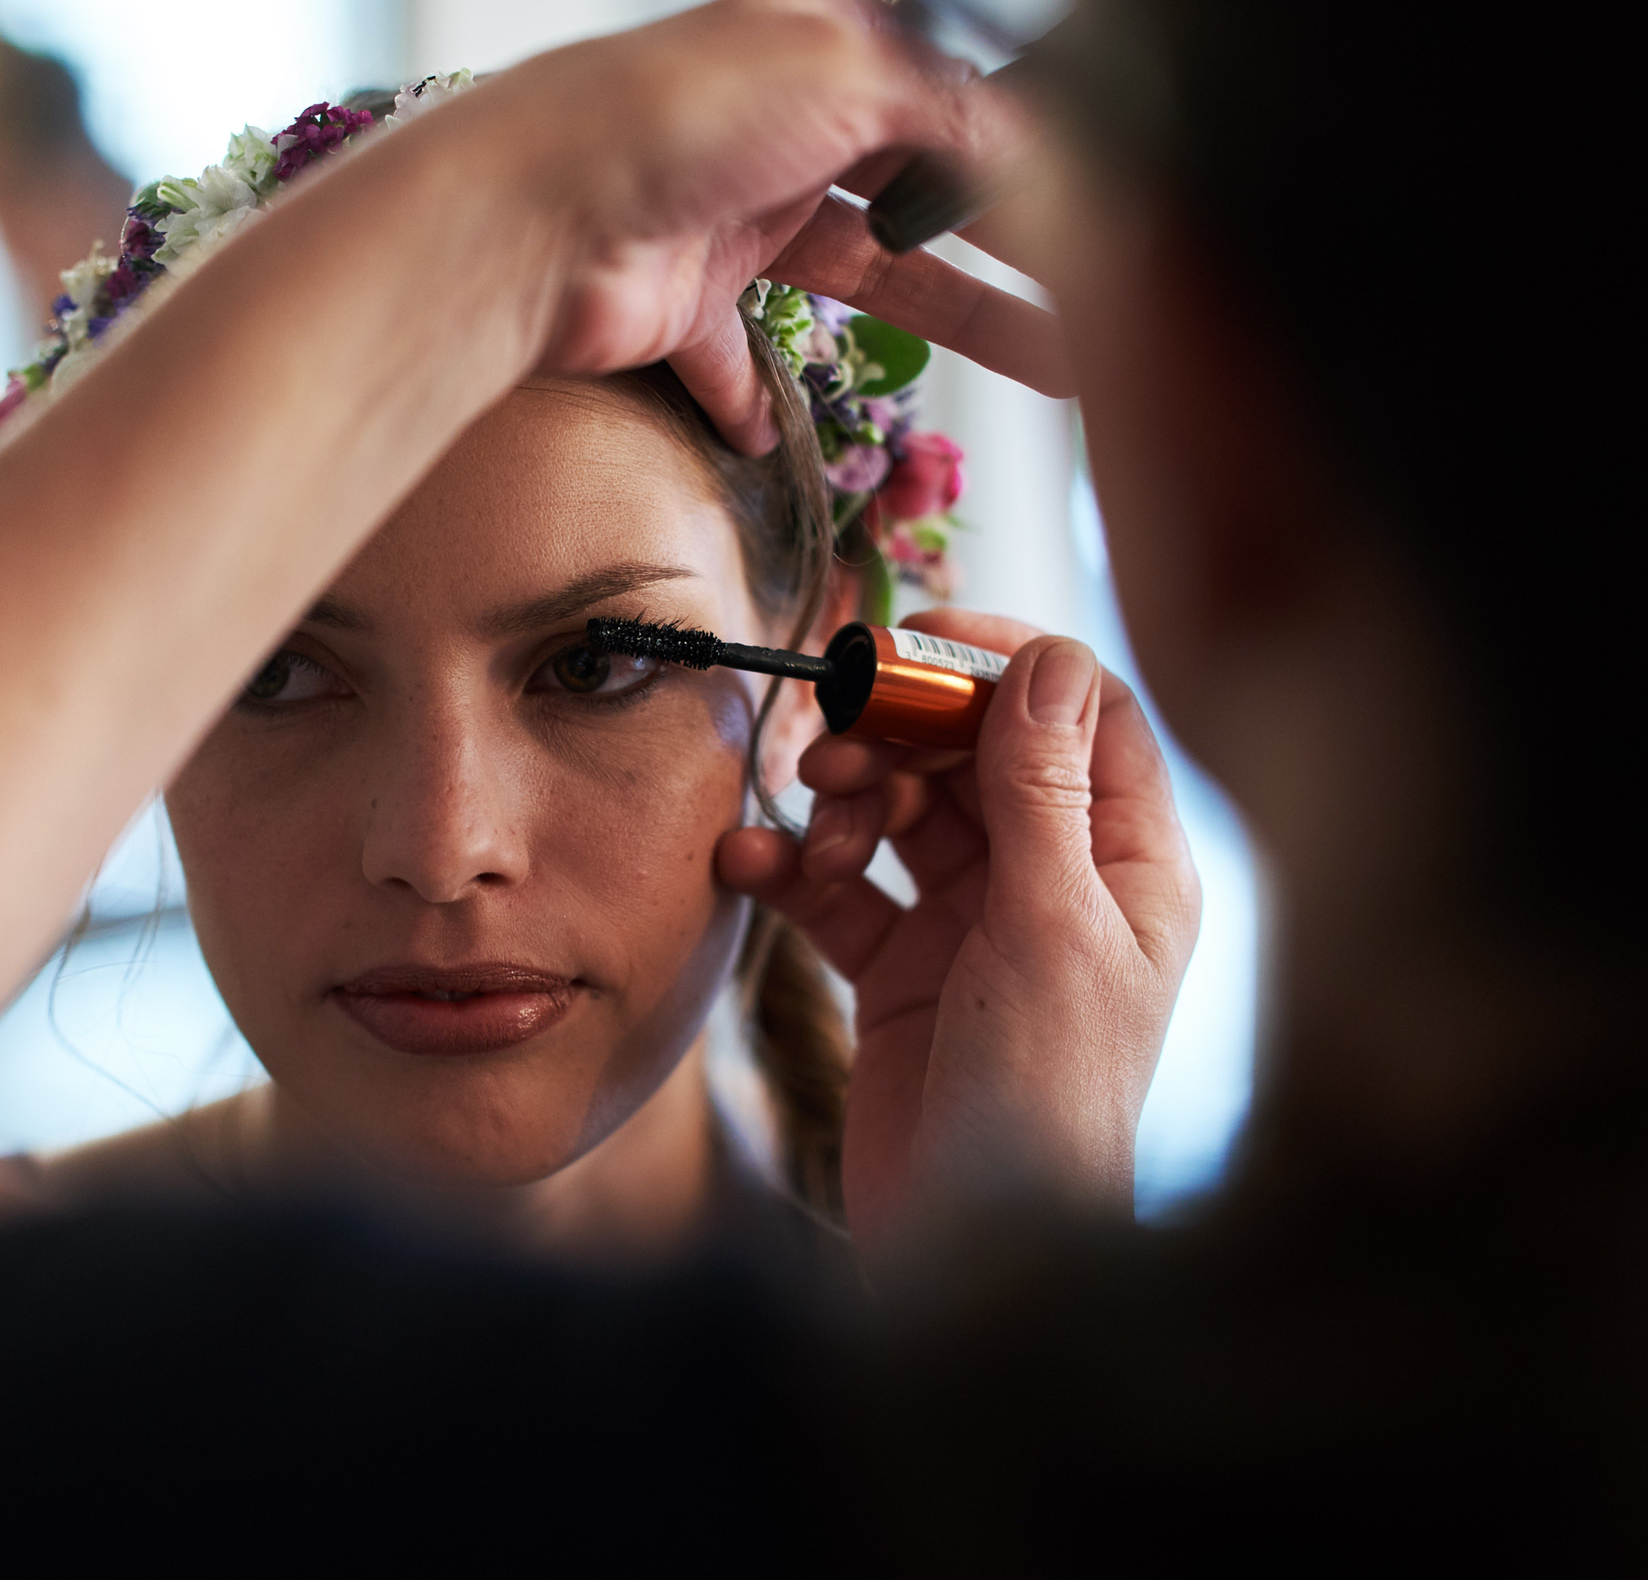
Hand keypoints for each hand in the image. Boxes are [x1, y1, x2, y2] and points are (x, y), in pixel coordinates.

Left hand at [476, 0, 1068, 448]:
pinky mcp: (684, 302)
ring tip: (1053, 368)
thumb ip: (942, 99)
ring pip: (869, 276)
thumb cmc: (677, 113)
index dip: (1021, 145)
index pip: (947, 92)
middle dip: (1017, 246)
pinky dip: (756, 397)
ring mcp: (734, 216)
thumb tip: (1027, 134)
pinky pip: (734, 359)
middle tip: (1104, 297)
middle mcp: (783, 128)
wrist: (538, 213)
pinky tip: (788, 429)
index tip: (1101, 205)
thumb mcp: (844, 70)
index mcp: (823, 49)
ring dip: (956, 322)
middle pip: (925, 192)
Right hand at [716, 609, 1200, 1239]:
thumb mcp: (1049, 927)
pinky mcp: (901, 971)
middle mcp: (1056, 884)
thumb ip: (1040, 789)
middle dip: (903, 737)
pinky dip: (797, 868)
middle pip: (977, 755)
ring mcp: (975, 926)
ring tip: (811, 828)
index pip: (1080, 716)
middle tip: (834, 741)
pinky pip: (842, 890)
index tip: (916, 641)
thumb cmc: (1042, 1098)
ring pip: (905, 812)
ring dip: (847, 802)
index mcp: (1129, 866)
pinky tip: (753, 864)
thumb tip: (1049, 657)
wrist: (965, 1241)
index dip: (1003, 665)